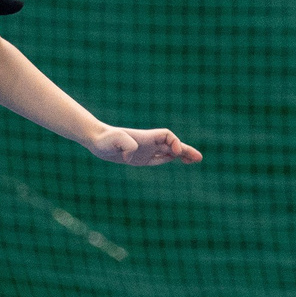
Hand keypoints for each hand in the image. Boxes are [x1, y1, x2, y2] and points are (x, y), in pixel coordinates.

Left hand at [87, 126, 201, 165]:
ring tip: (195, 160)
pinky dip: (169, 158)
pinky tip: (177, 159)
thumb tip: (131, 155)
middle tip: (199, 158)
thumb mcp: (113, 140)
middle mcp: (148, 143)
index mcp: (145, 138)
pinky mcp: (140, 158)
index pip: (167, 136)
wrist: (95, 140)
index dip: (174, 142)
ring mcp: (145, 150)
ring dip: (181, 155)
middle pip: (172, 144)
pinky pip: (158, 158)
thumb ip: (124, 144)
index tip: (176, 152)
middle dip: (185, 150)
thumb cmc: (104, 139)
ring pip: (168, 152)